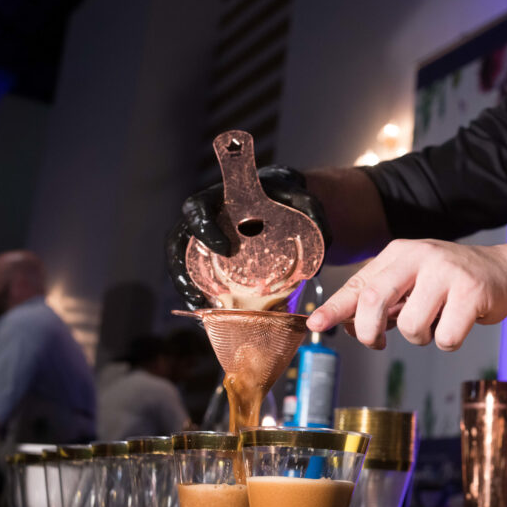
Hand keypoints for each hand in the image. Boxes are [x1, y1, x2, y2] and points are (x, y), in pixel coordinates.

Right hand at [165, 165, 330, 308]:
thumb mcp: (300, 197)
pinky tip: (213, 311)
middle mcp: (204, 218)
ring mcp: (202, 238)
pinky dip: (201, 293)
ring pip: (182, 263)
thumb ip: (313, 211)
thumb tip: (326, 242)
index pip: (197, 209)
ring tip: (204, 310)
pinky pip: (196, 275)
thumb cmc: (285, 195)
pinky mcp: (209, 256)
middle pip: (180, 242)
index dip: (202, 228)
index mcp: (220, 197)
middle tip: (201, 294)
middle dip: (184, 270)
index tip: (224, 248)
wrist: (279, 199)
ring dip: (188, 288)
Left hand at [307, 239, 506, 350]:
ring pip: (410, 327)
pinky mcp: (471, 292)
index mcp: (400, 252)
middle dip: (368, 331)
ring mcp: (447, 273)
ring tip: (437, 322)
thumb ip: (383, 299)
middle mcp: (420, 256)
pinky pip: (444, 337)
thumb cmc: (454, 282)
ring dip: (420, 338)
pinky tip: (460, 322)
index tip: (315, 325)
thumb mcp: (414, 280)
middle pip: (373, 299)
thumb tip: (346, 324)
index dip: (334, 307)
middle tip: (377, 342)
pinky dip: (448, 340)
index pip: (358, 283)